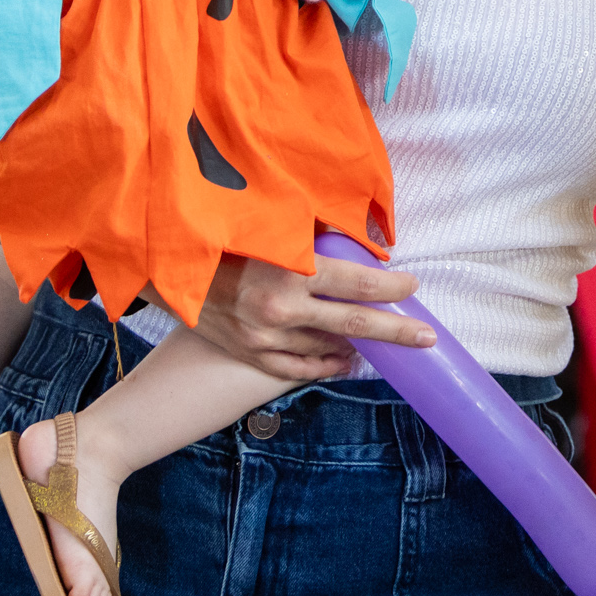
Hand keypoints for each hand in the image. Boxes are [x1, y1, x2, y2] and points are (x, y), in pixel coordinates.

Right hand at [188, 253, 435, 380]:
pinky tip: (343, 362)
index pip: (358, 282)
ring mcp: (266, 337)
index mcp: (293, 270)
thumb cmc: (227, 238)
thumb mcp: (272, 227)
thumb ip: (314, 232)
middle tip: (427, 338)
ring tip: (382, 346)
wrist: (168, 270)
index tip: (412, 286)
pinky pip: (297, 368)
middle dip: (396, 331)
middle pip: (354, 324)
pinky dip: (324, 365)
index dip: (391, 286)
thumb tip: (358, 230)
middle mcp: (283, 308)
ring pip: (327, 349)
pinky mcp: (251, 354)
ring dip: (357, 348)